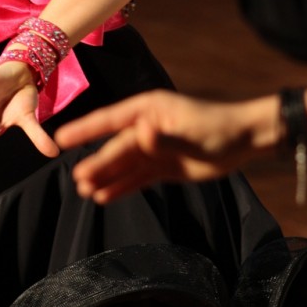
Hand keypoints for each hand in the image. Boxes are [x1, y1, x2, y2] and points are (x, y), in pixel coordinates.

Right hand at [55, 90, 275, 202]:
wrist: (244, 139)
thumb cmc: (219, 130)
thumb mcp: (192, 135)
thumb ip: (164, 138)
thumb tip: (139, 134)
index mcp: (148, 110)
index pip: (110, 121)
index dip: (85, 130)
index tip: (61, 138)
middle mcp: (146, 126)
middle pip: (116, 147)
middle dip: (97, 162)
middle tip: (77, 180)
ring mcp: (154, 146)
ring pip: (124, 163)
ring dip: (106, 176)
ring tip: (85, 191)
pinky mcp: (163, 164)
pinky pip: (138, 176)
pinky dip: (122, 186)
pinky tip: (105, 197)